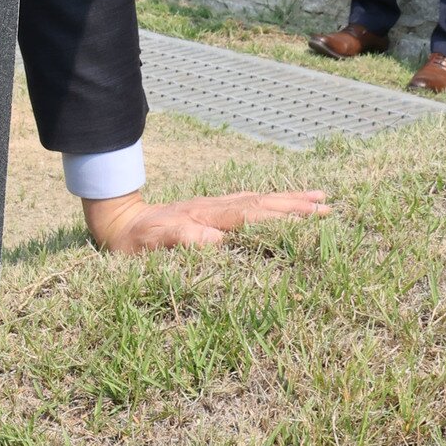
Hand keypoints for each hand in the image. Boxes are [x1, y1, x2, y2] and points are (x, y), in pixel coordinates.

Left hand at [83, 187, 330, 253]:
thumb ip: (181, 241)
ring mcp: (212, 207)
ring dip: (288, 200)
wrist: (114, 222)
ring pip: (258, 200)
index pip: (252, 215)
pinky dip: (269, 202)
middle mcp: (213, 208)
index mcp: (205, 218)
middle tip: (330, 207)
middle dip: (296, 206)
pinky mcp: (208, 211)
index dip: (283, 217)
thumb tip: (218, 241)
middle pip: (262, 204)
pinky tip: (280, 203)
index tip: (313, 217)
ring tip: (318, 198)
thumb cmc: (131, 244)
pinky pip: (247, 203)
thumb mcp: (150, 247)